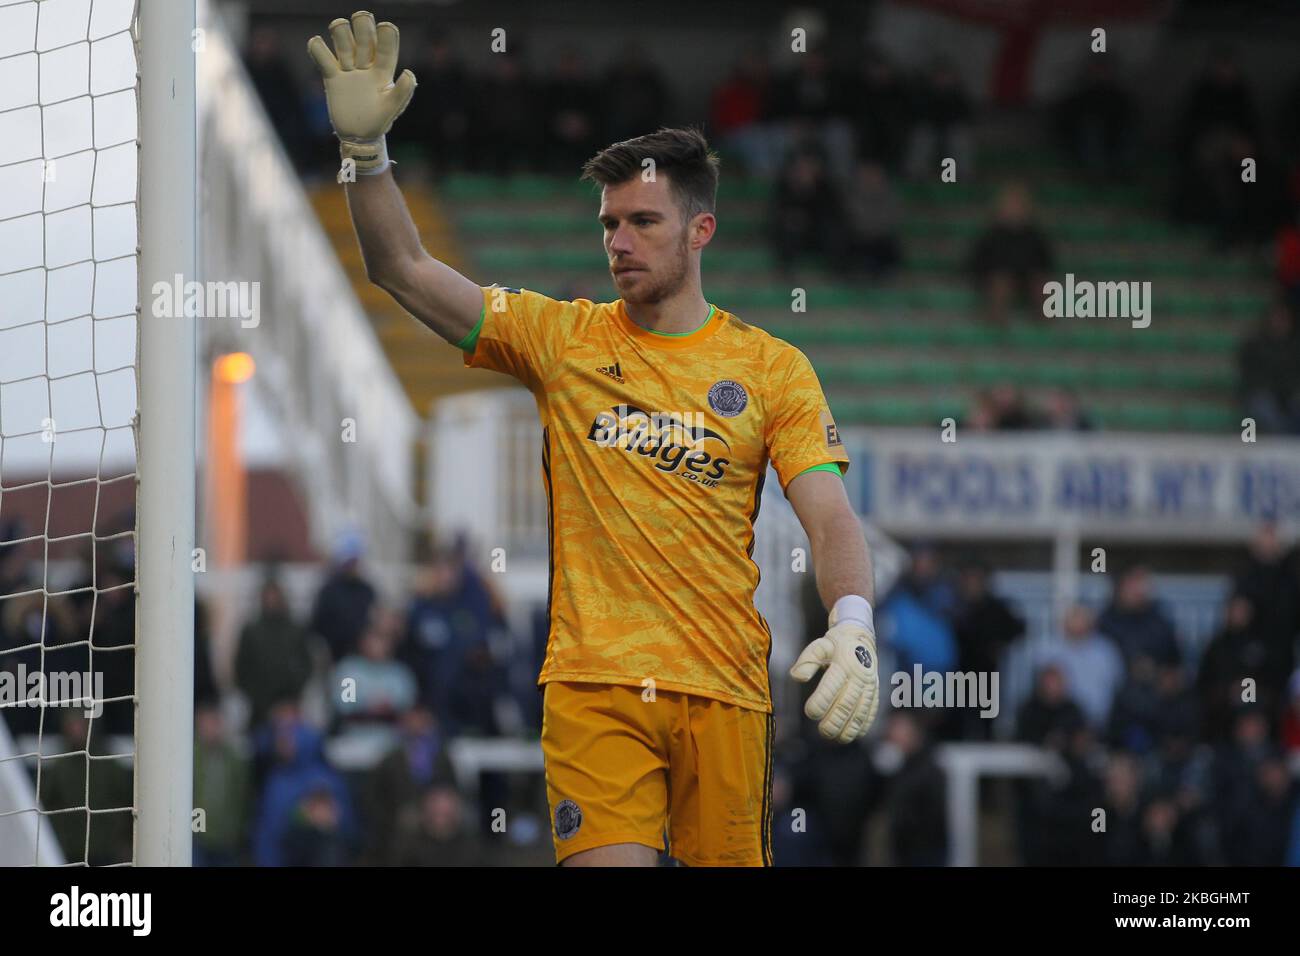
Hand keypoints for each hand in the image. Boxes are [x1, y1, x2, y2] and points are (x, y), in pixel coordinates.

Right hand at [307, 10, 416, 171]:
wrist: (358, 136)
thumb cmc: (378, 122)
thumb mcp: (392, 109)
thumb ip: (402, 92)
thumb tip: (409, 72)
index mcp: (383, 71)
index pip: (386, 47)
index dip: (386, 34)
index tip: (385, 26)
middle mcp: (366, 65)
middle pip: (364, 37)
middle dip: (363, 26)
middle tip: (360, 18)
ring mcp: (348, 69)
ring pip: (343, 41)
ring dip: (341, 32)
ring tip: (338, 28)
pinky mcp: (332, 77)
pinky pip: (322, 57)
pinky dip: (316, 48)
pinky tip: (317, 44)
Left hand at [790, 609, 879, 742]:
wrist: (860, 638)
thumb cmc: (835, 645)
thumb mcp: (819, 646)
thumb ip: (807, 660)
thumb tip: (796, 677)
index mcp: (843, 663)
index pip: (832, 687)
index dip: (821, 702)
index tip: (810, 713)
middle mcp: (859, 675)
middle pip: (847, 703)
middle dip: (835, 720)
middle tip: (822, 732)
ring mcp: (869, 685)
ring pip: (861, 710)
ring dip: (849, 727)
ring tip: (836, 738)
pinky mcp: (875, 692)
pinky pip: (872, 711)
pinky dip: (864, 725)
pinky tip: (853, 735)